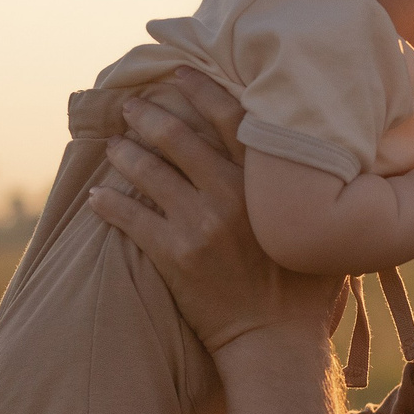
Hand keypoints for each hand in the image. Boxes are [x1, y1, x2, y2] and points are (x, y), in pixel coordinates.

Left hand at [89, 75, 343, 353]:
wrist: (275, 339)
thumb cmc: (304, 285)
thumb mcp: (316, 225)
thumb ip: (303, 186)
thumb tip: (304, 149)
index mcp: (265, 183)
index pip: (230, 118)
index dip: (201, 91)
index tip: (178, 74)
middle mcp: (232, 196)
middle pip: (179, 138)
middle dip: (149, 117)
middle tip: (131, 107)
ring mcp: (200, 225)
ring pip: (149, 173)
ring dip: (125, 154)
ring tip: (113, 145)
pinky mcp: (175, 255)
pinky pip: (131, 220)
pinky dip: (109, 205)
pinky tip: (96, 196)